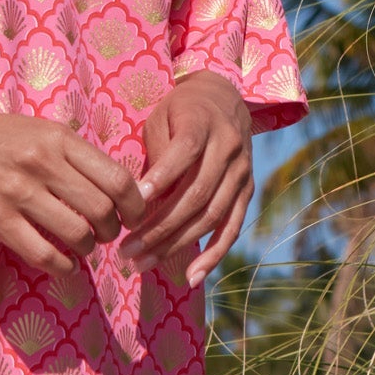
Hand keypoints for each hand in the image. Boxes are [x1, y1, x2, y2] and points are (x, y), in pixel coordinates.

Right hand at [0, 107, 147, 277]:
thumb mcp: (36, 131)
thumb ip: (71, 155)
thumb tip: (114, 188)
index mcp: (58, 138)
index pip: (118, 178)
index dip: (135, 205)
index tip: (133, 216)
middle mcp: (42, 163)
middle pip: (103, 210)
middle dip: (113, 229)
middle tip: (106, 233)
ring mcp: (19, 192)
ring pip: (79, 234)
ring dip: (89, 248)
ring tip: (83, 245)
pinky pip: (45, 255)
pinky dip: (63, 267)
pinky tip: (63, 264)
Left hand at [123, 71, 253, 286]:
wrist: (224, 98)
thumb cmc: (181, 110)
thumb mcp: (162, 116)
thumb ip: (158, 150)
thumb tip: (147, 195)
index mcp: (204, 124)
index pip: (183, 154)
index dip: (160, 180)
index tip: (132, 205)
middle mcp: (229, 149)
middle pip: (197, 195)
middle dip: (160, 227)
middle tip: (127, 249)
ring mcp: (242, 173)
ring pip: (212, 217)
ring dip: (177, 245)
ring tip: (143, 264)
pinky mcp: (248, 191)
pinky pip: (232, 228)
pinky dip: (213, 255)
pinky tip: (192, 276)